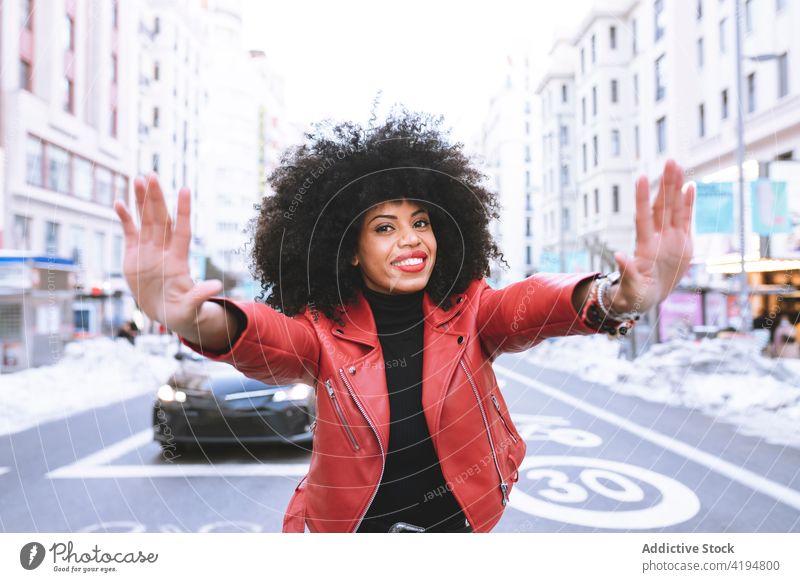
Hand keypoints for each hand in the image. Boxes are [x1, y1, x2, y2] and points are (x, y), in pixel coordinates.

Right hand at [113, 175, 222, 334]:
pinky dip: (125, 218)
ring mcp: (149, 251)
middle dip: (156, 198)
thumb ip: (200, 296)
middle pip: (160, 220)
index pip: (182, 230)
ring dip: (141, 201)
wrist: (165, 315)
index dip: (183, 211)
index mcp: (178, 260)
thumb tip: (216, 287)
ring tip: (137, 179)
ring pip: (145, 220)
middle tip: (151, 176)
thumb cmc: (182, 313)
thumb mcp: (191, 308)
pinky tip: (119, 203)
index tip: (185, 189)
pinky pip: (129, 232)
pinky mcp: (134, 256)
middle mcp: (164, 250)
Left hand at [608, 159, 694, 314]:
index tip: (641, 177)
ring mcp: (671, 238)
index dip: (643, 198)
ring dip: (676, 187)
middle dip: (666, 184)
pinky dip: (688, 203)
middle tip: (669, 161)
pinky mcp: (683, 243)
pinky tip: (689, 186)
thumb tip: (619, 256)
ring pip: (674, 208)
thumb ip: (627, 272)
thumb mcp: (631, 288)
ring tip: (678, 166)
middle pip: (662, 207)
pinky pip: (686, 219)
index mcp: (644, 247)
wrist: (648, 297)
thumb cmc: (635, 294)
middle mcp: (657, 238)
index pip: (643, 217)